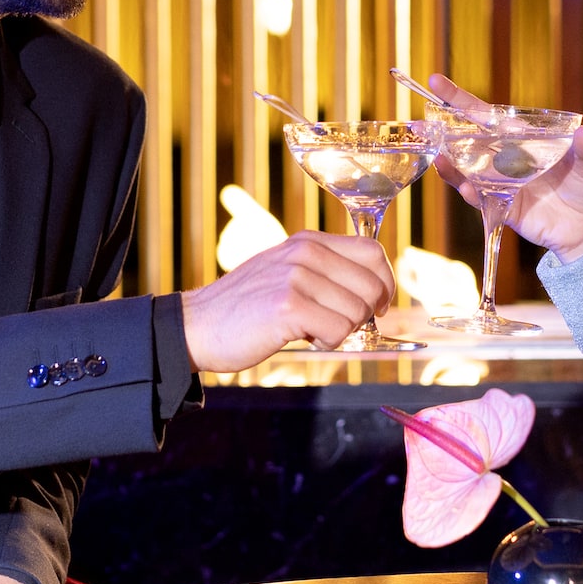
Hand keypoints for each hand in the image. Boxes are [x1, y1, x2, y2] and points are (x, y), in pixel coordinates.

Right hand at [180, 229, 394, 369]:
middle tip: (337, 324)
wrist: (198, 325)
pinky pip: (338, 331)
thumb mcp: (286, 272)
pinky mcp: (289, 306)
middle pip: (373, 284)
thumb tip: (375, 289)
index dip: (384, 282)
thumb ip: (325, 272)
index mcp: (309, 241)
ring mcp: (297, 277)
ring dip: (341, 330)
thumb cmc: (246, 307)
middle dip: (365, 313)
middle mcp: (305, 252)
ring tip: (309, 328)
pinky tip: (302, 336)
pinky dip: (327, 342)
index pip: (373, 252)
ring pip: (358, 312)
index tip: (377, 305)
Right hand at [427, 73, 582, 262]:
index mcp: (522, 140)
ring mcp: (502, 184)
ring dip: (451, 164)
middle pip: (467, 141)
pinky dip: (472, 192)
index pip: (486, 116)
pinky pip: (482, 199)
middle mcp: (506, 159)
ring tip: (438, 156)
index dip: (461, 101)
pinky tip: (465, 185)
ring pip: (468, 171)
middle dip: (442, 131)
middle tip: (419, 123)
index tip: (436, 83)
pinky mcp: (504, 207)